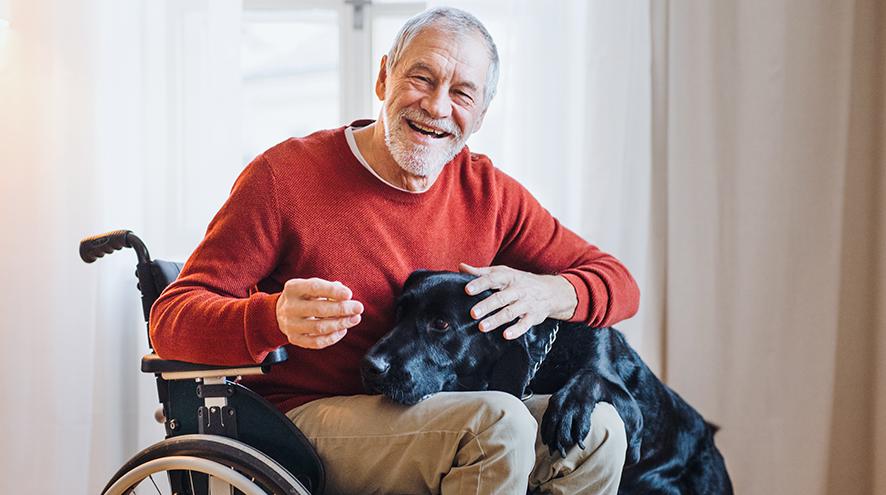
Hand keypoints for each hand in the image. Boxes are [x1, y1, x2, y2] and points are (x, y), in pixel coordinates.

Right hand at [276, 278, 363, 348]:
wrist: (282, 312)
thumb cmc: (305, 296)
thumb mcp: (313, 286)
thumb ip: (330, 288)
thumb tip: (346, 296)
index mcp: (293, 288)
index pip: (314, 288)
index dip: (333, 291)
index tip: (350, 294)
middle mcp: (289, 306)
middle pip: (318, 309)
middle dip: (342, 309)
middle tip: (359, 308)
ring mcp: (290, 324)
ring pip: (319, 327)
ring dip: (341, 324)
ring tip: (355, 319)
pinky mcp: (294, 339)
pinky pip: (316, 342)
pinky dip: (332, 337)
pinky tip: (342, 330)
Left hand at [460, 263, 576, 339]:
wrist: (550, 291)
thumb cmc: (519, 281)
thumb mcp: (503, 272)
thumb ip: (481, 272)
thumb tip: (461, 267)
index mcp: (508, 277)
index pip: (492, 279)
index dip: (480, 283)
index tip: (467, 289)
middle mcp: (517, 290)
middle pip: (500, 298)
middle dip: (486, 305)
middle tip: (472, 313)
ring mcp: (526, 303)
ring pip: (510, 312)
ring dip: (496, 319)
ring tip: (482, 327)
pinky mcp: (533, 316)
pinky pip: (525, 324)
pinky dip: (516, 330)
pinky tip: (505, 335)